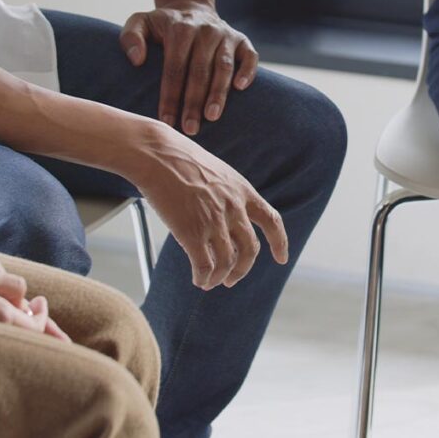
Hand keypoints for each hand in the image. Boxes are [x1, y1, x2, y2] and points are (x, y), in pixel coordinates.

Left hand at [120, 1, 258, 135]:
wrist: (191, 8)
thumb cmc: (163, 26)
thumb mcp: (141, 23)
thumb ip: (130, 37)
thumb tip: (137, 60)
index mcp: (180, 29)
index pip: (174, 67)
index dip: (170, 96)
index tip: (167, 121)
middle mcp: (205, 30)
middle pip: (199, 71)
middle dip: (194, 102)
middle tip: (190, 128)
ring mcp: (226, 35)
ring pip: (224, 66)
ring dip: (218, 93)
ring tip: (212, 117)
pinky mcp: (242, 40)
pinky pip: (249, 56)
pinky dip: (247, 71)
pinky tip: (240, 89)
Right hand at [132, 121, 288, 289]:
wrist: (157, 154)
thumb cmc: (179, 158)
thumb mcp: (216, 171)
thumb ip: (225, 194)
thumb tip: (222, 217)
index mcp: (243, 191)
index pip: (271, 220)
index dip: (279, 242)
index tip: (281, 258)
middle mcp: (234, 208)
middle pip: (250, 249)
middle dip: (242, 269)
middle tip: (231, 280)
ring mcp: (215, 221)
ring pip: (228, 262)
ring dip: (220, 277)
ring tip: (210, 282)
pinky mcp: (193, 233)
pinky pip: (204, 266)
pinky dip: (203, 277)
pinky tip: (198, 280)